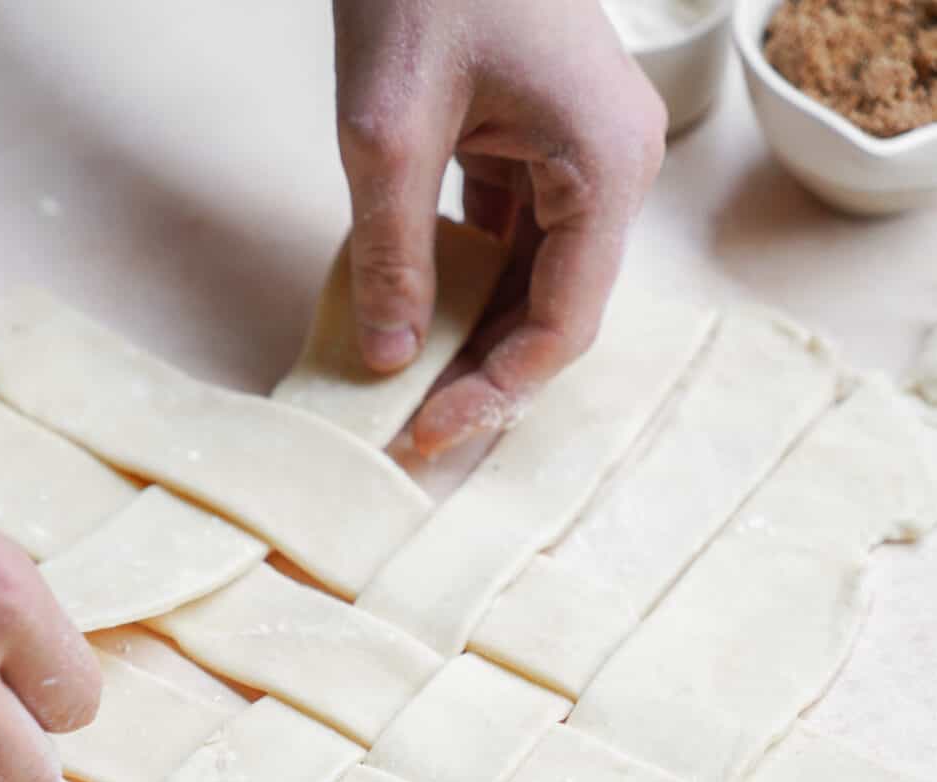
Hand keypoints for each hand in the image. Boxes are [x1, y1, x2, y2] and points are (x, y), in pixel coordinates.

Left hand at [332, 0, 666, 453]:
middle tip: (410, 432)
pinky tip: (408, 317)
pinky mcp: (539, 140)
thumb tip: (385, 359)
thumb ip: (390, 253)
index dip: (494, 391)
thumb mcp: (386, 131)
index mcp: (604, 166)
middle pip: (553, 312)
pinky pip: (510, 238)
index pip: (561, 324)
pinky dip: (462, 281)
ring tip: (405, 389)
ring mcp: (580, 153)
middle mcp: (612, 167)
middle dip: (482, 375)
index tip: (425, 434)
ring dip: (471, 335)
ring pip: (532, 282)